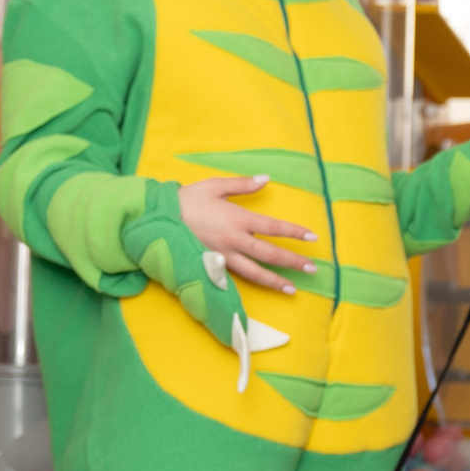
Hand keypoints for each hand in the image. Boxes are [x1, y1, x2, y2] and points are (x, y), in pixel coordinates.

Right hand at [179, 175, 316, 294]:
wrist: (156, 218)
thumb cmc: (187, 199)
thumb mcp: (215, 186)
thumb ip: (242, 184)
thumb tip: (266, 179)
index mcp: (237, 219)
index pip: (273, 228)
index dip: (294, 233)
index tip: (312, 237)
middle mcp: (234, 240)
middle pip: (270, 254)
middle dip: (293, 262)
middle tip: (312, 269)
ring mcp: (223, 256)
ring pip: (255, 272)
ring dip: (276, 281)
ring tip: (292, 289)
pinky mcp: (212, 265)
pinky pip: (236, 278)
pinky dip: (251, 286)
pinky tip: (262, 291)